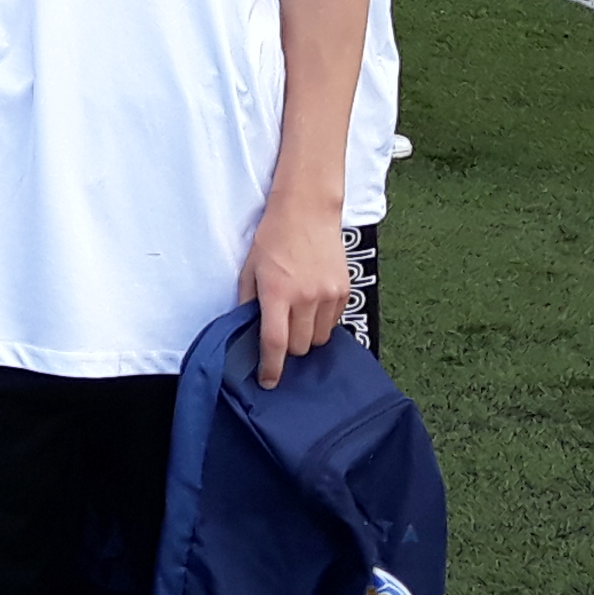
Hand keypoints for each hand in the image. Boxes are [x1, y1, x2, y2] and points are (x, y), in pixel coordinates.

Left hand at [239, 195, 351, 385]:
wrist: (307, 212)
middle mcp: (306, 298)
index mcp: (277, 294)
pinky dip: (322, 322)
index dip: (271, 368)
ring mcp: (329, 295)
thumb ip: (248, 303)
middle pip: (301, 347)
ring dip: (307, 336)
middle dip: (289, 348)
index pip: (275, 343)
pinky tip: (312, 305)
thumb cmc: (272, 240)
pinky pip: (334, 323)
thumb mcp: (249, 270)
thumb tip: (248, 332)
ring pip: (319, 338)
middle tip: (280, 333)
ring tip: (297, 317)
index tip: (268, 381)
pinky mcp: (345, 291)